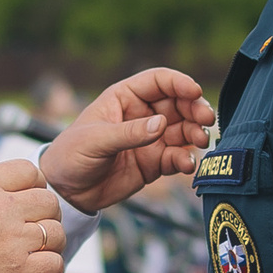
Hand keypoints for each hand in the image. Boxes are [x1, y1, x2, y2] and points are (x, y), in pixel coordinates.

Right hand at [0, 159, 66, 272]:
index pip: (30, 170)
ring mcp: (10, 238)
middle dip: (46, 217)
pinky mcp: (17, 270)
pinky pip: (55, 264)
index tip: (30, 203)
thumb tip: (24, 193)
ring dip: (51, 245)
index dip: (36, 186)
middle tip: (34, 232)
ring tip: (35, 254)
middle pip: (48, 201)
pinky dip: (51, 271)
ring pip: (56, 233)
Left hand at [39, 68, 214, 213]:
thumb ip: (129, 133)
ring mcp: (150, 139)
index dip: (179, 83)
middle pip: (178, 104)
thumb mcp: (96, 140)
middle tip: (207, 119)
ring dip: (196, 133)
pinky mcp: (154, 163)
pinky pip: (177, 157)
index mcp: (125, 97)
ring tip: (200, 141)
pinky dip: (186, 159)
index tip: (194, 92)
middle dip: (195, 109)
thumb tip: (162, 125)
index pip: (158, 82)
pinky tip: (187, 164)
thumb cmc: (71, 155)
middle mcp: (142, 115)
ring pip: (183, 130)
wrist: (66, 191)